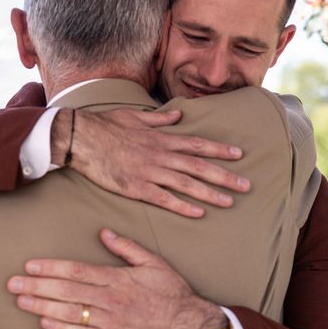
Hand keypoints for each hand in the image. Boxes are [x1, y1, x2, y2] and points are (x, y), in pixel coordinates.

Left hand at [7, 229, 227, 328]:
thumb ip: (127, 247)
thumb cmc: (171, 292)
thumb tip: (105, 232)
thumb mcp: (153, 262)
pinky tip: (44, 323)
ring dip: (42, 307)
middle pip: (66, 292)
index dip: (51, 268)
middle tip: (13, 283)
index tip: (31, 265)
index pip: (77, 271)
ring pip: (69, 314)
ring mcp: (110, 323)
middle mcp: (110, 301)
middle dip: (37, 287)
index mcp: (118, 280)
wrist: (187, 326)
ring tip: (21, 301)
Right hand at [51, 108, 249, 217]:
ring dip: (210, 193)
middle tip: (246, 185)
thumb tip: (178, 115)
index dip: (219, 150)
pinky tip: (199, 213)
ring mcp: (149, 172)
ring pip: (186, 184)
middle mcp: (161, 155)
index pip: (197, 145)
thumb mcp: (135, 116)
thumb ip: (159, 120)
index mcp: (161, 138)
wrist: (81, 137)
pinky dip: (183, 206)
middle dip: (225, 176)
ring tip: (230, 201)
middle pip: (199, 167)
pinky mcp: (136, 187)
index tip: (238, 155)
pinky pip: (164, 199)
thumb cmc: (106, 124)